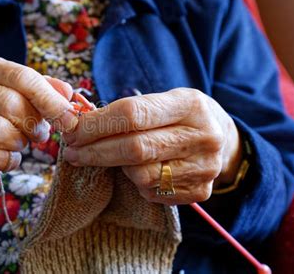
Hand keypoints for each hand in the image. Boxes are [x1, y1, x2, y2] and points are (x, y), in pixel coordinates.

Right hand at [0, 56, 76, 216]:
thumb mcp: (15, 89)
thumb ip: (43, 88)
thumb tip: (68, 93)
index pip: (22, 77)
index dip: (49, 99)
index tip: (68, 117)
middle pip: (10, 105)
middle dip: (34, 124)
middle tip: (41, 133)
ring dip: (20, 142)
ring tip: (21, 141)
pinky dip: (9, 160)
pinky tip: (10, 155)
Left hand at [62, 88, 241, 204]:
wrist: (222, 139)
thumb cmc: (180, 116)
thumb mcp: (162, 101)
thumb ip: (125, 111)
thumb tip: (78, 124)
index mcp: (190, 105)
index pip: (132, 114)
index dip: (96, 124)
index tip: (71, 129)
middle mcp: (202, 136)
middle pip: (134, 148)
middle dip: (94, 150)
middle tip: (71, 151)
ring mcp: (203, 167)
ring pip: (141, 175)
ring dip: (115, 166)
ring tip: (110, 156)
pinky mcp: (200, 191)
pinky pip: (152, 192)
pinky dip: (135, 182)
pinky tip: (135, 170)